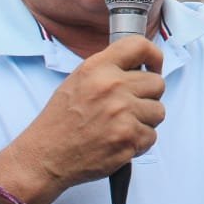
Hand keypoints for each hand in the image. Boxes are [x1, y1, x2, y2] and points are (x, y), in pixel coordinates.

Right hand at [9, 36, 165, 201]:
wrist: (44, 157)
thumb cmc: (61, 121)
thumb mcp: (79, 80)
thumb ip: (110, 69)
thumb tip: (142, 65)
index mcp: (98, 68)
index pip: (140, 46)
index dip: (153, 56)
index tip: (153, 67)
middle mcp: (112, 87)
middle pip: (157, 83)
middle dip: (148, 96)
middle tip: (129, 106)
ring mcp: (122, 113)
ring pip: (158, 111)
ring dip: (145, 120)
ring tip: (121, 125)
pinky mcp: (128, 139)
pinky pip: (152, 135)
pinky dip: (139, 141)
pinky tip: (118, 140)